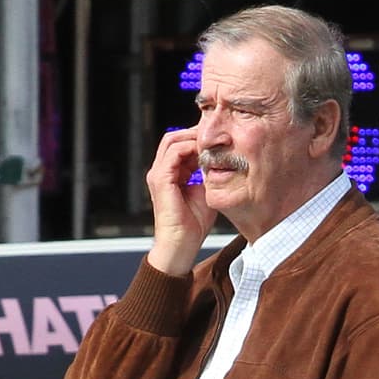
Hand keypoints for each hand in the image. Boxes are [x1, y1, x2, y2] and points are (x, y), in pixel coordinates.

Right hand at [145, 127, 217, 275]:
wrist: (181, 245)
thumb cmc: (193, 225)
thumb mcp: (205, 192)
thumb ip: (208, 175)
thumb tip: (220, 161)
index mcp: (170, 174)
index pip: (180, 145)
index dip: (197, 139)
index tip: (218, 140)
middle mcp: (161, 171)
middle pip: (174, 138)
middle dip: (194, 133)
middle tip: (216, 135)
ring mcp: (158, 174)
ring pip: (172, 140)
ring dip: (193, 138)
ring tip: (212, 143)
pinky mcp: (161, 179)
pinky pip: (174, 153)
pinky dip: (190, 148)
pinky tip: (206, 154)